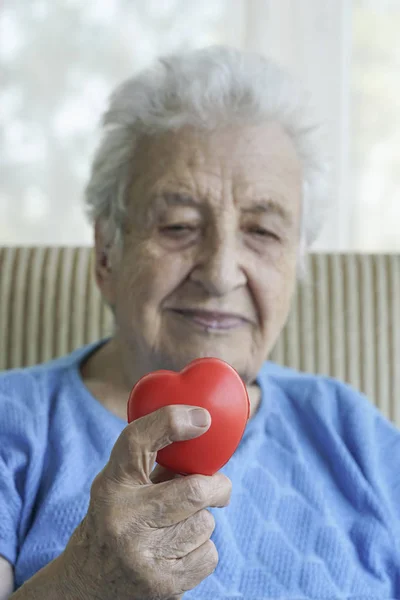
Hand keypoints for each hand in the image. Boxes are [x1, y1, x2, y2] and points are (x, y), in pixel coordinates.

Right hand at [64, 405, 231, 599]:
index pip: (138, 441)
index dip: (172, 421)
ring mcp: (140, 554)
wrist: (87, 583)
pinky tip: (178, 552)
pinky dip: (202, 551)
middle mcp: (122, 517)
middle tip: (219, 487)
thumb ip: (156, 463)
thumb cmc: (116, 520)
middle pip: (193, 490)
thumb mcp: (122, 486)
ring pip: (204, 524)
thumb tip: (203, 430)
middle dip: (217, 487)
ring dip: (202, 522)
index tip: (202, 418)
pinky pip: (208, 555)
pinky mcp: (160, 584)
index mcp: (111, 485)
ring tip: (178, 528)